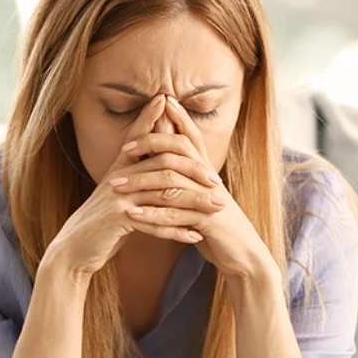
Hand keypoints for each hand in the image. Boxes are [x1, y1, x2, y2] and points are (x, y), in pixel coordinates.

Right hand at [46, 94, 221, 279]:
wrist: (75, 247)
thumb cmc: (102, 223)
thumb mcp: (118, 194)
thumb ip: (134, 176)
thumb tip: (154, 161)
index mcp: (120, 169)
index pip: (140, 137)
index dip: (151, 117)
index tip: (169, 99)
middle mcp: (119, 177)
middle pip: (164, 164)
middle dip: (194, 171)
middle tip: (217, 181)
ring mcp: (118, 196)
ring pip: (165, 194)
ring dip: (194, 202)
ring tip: (217, 208)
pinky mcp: (117, 218)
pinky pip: (155, 222)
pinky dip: (178, 230)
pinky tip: (196, 235)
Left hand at [110, 95, 275, 280]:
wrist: (242, 255)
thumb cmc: (218, 227)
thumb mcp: (203, 200)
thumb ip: (189, 180)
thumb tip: (170, 160)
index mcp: (208, 174)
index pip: (192, 139)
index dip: (178, 119)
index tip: (159, 102)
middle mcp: (210, 182)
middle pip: (179, 154)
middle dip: (151, 147)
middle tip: (124, 149)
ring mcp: (210, 201)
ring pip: (171, 185)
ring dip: (141, 184)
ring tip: (115, 186)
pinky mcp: (208, 222)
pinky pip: (175, 215)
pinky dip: (151, 215)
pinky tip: (131, 215)